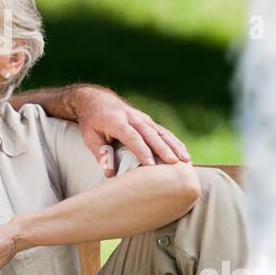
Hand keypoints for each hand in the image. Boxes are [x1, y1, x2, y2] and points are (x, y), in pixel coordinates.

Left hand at [73, 87, 190, 176]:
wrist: (96, 100)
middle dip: (164, 149)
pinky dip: (174, 142)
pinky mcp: (148, 121)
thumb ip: (101, 154)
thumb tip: (110, 174)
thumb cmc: (92, 122)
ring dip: (174, 145)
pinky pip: (163, 131)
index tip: (151, 165)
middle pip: (151, 134)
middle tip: (175, 163)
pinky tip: (184, 153)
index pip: (132, 137)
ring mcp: (142, 118)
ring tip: (186, 160)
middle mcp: (132, 118)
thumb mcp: (90, 137)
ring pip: (161, 132)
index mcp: (116, 121)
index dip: (142, 151)